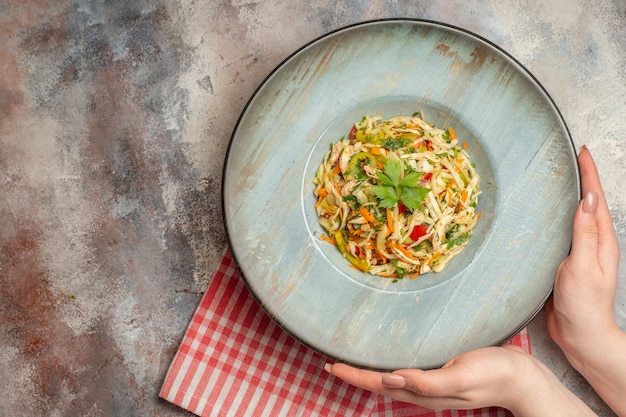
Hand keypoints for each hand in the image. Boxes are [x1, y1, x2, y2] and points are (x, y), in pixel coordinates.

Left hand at [325, 345, 595, 415]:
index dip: (353, 376)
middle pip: (381, 383)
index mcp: (423, 391)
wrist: (521, 376)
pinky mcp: (440, 372)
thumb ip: (426, 381)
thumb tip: (391, 379)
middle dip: (356, 375)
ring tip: (352, 360)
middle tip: (333, 363)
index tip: (330, 367)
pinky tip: (389, 357)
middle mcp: (423, 389)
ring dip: (370, 371)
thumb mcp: (460, 377)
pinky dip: (391, 365)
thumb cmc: (493, 374)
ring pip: (392, 378)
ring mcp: (431, 383)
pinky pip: (408, 370)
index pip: (379, 383)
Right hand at [546, 146, 625, 415]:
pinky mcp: (566, 262)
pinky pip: (562, 233)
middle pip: (588, 203)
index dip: (589, 174)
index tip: (581, 152)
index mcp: (601, 240)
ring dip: (569, 196)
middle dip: (581, 178)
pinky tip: (545, 217)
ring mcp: (580, 252)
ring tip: (557, 179)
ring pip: (575, 217)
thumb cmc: (584, 304)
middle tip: (569, 158)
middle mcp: (593, 243)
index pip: (595, 199)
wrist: (582, 335)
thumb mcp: (583, 266)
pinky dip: (556, 218)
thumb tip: (587, 199)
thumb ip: (584, 233)